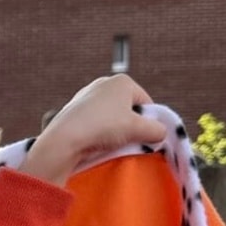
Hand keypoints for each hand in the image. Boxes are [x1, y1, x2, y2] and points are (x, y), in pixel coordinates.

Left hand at [19, 75, 167, 185]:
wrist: (64, 138)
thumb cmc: (103, 127)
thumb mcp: (138, 129)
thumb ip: (157, 130)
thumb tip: (161, 133)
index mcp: (122, 81)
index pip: (146, 103)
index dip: (149, 122)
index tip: (146, 137)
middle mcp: (103, 83)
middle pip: (127, 109)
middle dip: (130, 125)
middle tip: (129, 142)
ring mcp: (85, 95)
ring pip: (110, 116)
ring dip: (113, 130)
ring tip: (110, 144)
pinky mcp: (72, 110)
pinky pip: (93, 121)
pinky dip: (97, 132)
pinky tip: (95, 143)